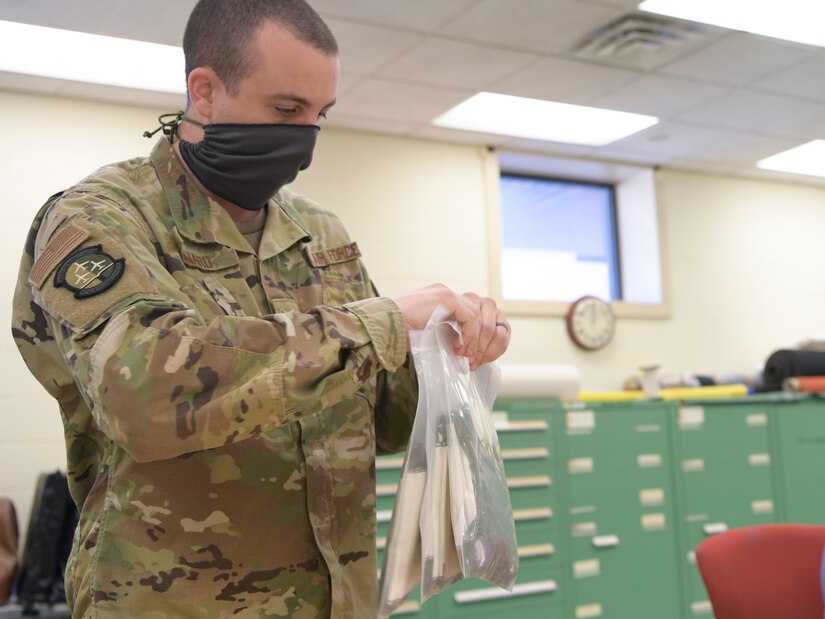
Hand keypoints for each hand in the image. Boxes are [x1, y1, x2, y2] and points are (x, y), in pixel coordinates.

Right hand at [391, 284, 510, 369]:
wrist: (382, 326)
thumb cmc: (397, 334)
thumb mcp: (425, 332)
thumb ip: (442, 332)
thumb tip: (460, 347)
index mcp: (439, 299)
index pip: (467, 314)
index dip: (472, 335)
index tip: (468, 356)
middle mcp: (444, 292)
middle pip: (476, 313)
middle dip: (478, 338)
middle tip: (473, 359)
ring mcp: (445, 293)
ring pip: (476, 315)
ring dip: (475, 339)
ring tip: (467, 357)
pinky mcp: (445, 298)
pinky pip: (469, 317)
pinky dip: (469, 335)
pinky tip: (461, 348)